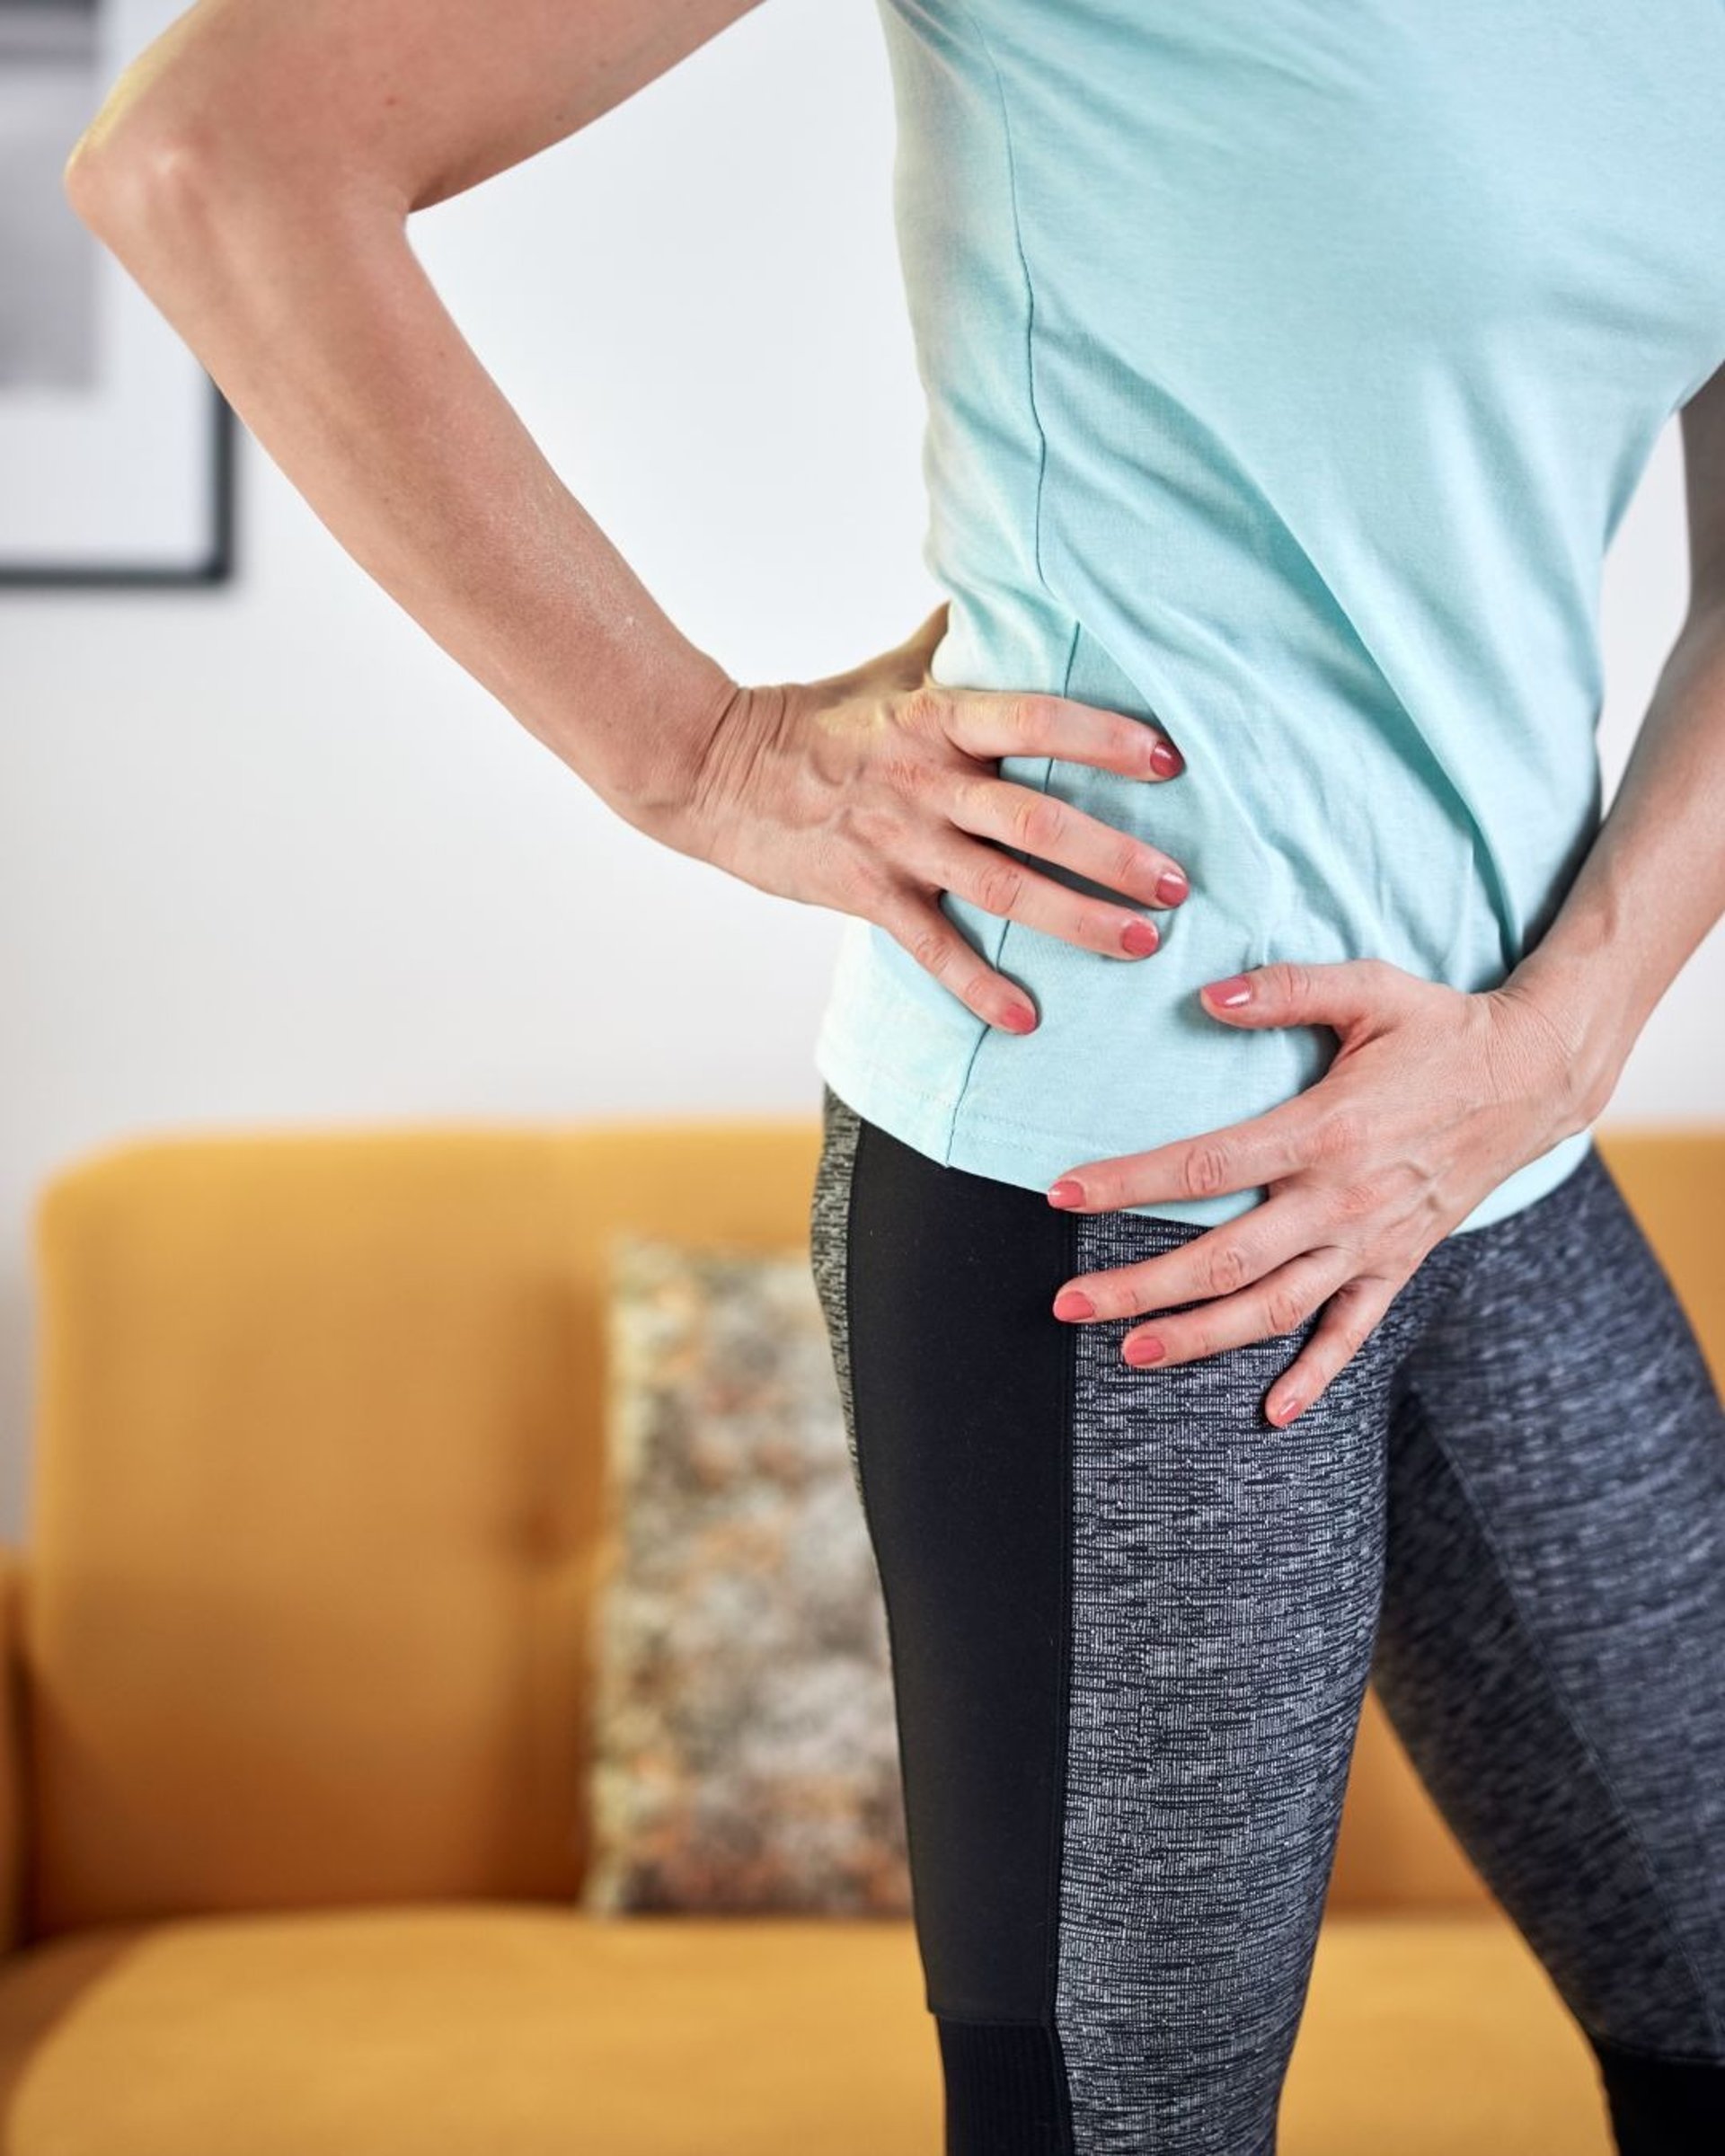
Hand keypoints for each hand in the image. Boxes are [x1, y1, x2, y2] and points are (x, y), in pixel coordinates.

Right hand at [629, 603, 1191, 1034]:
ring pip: (1001, 889)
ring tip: (1140, 944)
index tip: (1170, 759)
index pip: (1034, 719)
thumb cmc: (817, 716)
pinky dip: (978, 988)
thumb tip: (1018, 580)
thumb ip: (961, 639)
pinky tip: (1026, 1021)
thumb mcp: (892, 669)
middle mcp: (924, 780)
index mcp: (937, 717)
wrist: (713, 769)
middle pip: (1035, 820)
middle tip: (1177, 884)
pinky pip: (931, 950)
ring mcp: (896, 843)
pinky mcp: (863, 895)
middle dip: (1113, 856)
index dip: (1102, 738)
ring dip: (1076, 921)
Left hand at [1043, 958, 1589, 1424]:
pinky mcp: (1399, 1264)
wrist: (1535, 1078)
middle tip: (1068, 1304)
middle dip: (1140, 1287)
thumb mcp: (1371, 987)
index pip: (1204, 1168)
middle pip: (1223, 1258)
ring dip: (1200, 1337)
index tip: (1061, 1195)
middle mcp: (1342, 1198)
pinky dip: (1316, 1376)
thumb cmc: (1441, 1028)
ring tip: (1131, 1353)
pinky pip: (1353, 1333)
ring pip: (1273, 1306)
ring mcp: (1372, 1241)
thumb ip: (1287, 987)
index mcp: (1325, 1130)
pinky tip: (1272, 1413)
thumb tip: (1207, 997)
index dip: (1127, 1183)